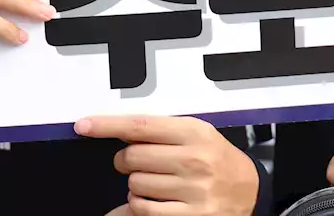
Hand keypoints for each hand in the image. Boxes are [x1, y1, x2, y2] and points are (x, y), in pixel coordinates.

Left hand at [76, 115, 259, 215]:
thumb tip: (116, 137)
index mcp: (194, 133)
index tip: (85, 125)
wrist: (248, 190)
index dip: (107, 125)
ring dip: (136, 185)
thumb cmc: (218, 159)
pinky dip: (139, 205)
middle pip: (132, 157)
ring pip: (134, 185)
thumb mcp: (196, 135)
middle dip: (127, 161)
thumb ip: (160, 133)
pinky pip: (143, 210)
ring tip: (156, 182)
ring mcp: (192, 190)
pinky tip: (154, 199)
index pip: (140, 126)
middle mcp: (193, 160)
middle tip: (138, 162)